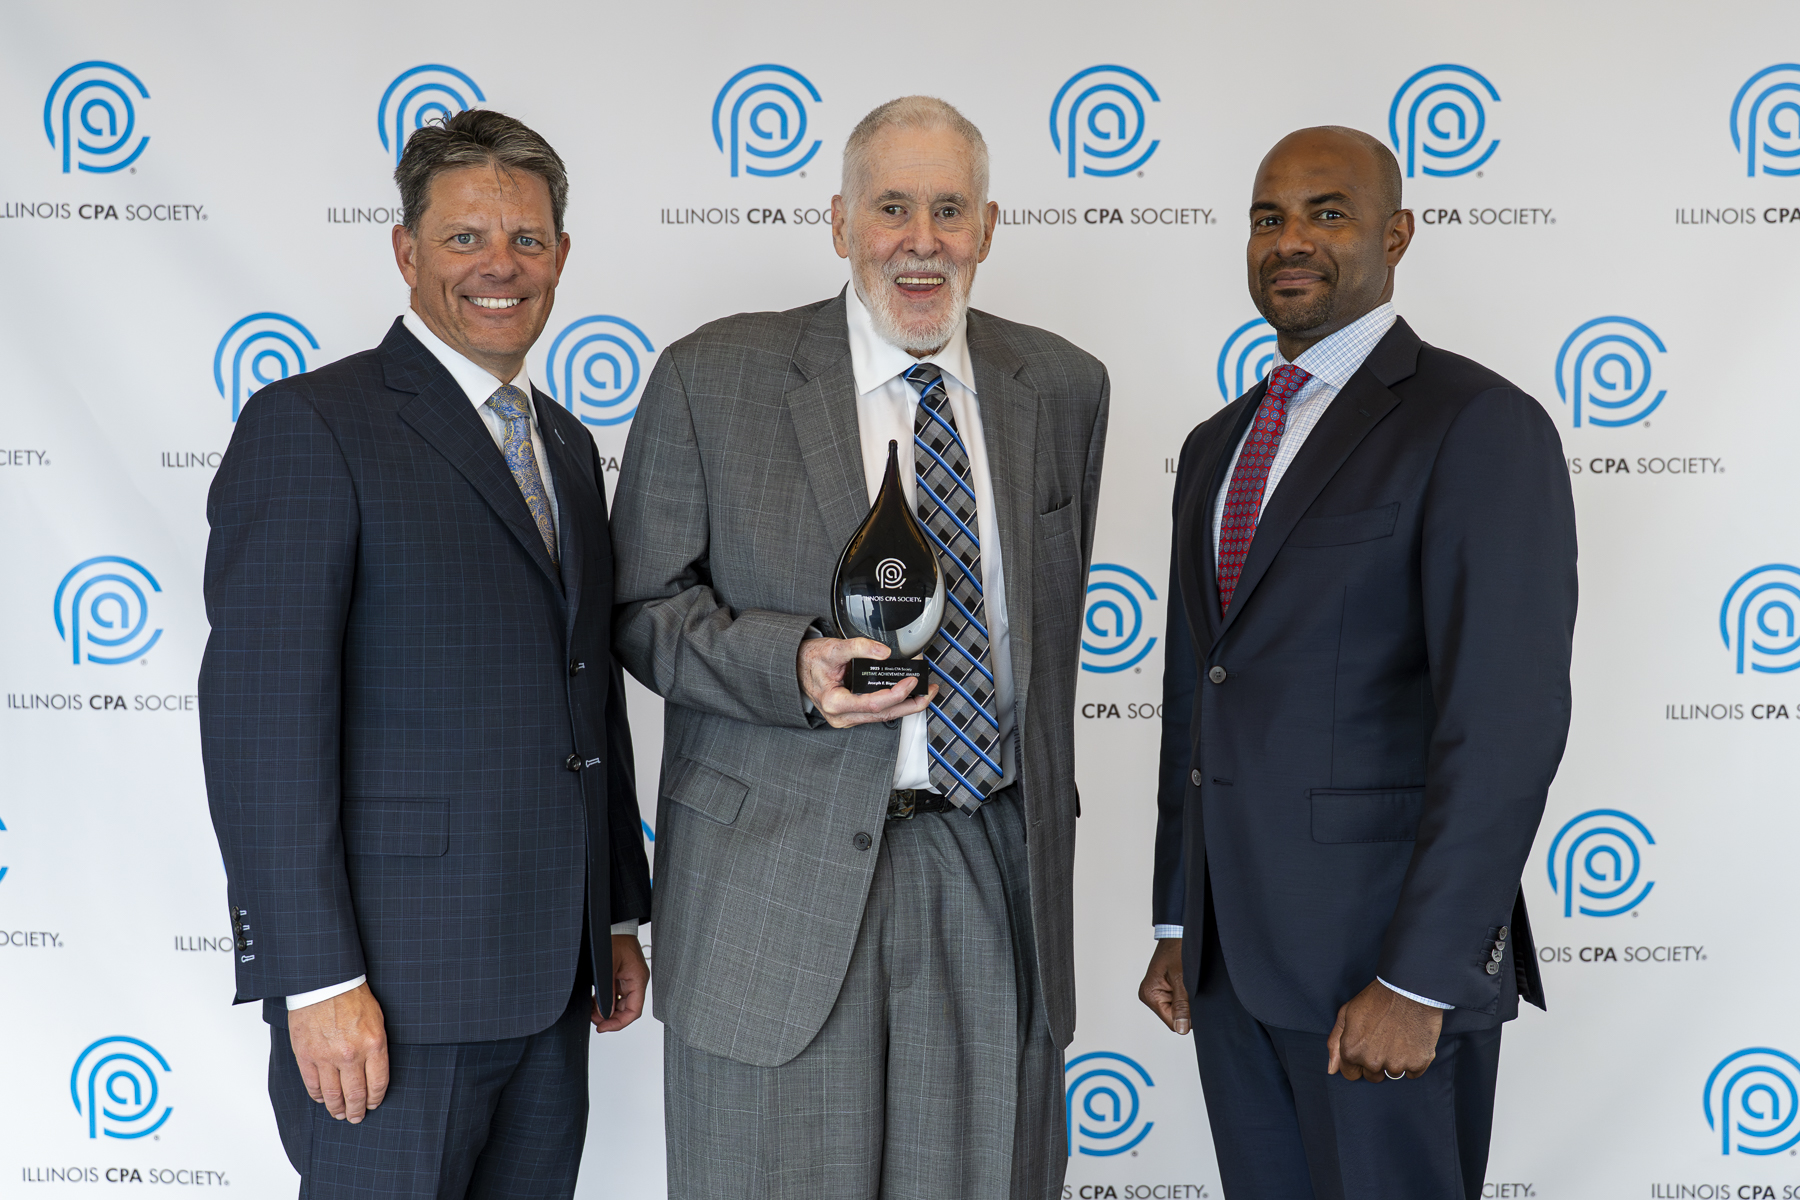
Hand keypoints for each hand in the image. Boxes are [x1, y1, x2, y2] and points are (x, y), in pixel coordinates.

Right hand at [287, 982, 388, 1122]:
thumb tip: (374, 1071)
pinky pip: (313, 1085)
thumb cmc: (353, 997)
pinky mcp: (307, 1055)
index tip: (374, 1104)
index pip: (377, 1084)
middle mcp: (351, 1054)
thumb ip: (376, 1047)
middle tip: (356, 1117)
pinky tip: (323, 1099)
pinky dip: (319, 1096)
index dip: (376, 1098)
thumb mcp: (377, 1020)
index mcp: (373, 1044)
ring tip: (340, 1114)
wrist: (326, 982)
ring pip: (333, 1095)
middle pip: (355, 1094)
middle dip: (357, 1110)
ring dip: (337, 1109)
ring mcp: (327, 1057)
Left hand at [591, 934, 648, 1032]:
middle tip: (593, 1019)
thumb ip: (607, 992)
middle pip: (627, 1010)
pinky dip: (605, 1000)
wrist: (613, 923)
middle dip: (610, 1017)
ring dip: (606, 1009)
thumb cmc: (613, 938)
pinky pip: (615, 994)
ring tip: (591, 1010)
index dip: (618, 1023)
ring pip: (620, 1004)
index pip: (634, 1011)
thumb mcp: (607, 967)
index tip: (602, 1027)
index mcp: (638, 979)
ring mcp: (628, 979)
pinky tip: (593, 1001)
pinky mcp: (620, 976)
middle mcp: (636, 981)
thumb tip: (604, 1013)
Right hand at [797, 637, 935, 729]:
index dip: (896, 693)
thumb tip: (883, 652)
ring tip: (924, 692)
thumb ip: (859, 647)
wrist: (796, 667)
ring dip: (906, 705)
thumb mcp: (832, 648)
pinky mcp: (852, 714)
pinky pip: (877, 712)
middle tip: (929, 692)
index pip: (874, 703)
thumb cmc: (810, 660)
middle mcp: (842, 716)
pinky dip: (894, 703)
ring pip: (883, 716)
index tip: (911, 680)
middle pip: (884, 715)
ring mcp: (847, 718)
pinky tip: (906, 694)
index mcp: (835, 702)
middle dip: (911, 705)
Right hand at [1138, 938, 1190, 1034]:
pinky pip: (1179, 1001)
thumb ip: (1181, 1005)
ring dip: (1187, 1000)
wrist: (1178, 932)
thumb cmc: (1177, 949)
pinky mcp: (1165, 989)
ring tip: (1189, 983)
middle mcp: (1150, 995)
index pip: (1171, 1022)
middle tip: (1192, 988)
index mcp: (1149, 994)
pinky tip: (1188, 983)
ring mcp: (1158, 993)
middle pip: (1174, 1017)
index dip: (1186, 1018)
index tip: (1196, 1004)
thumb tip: (1181, 1028)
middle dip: (1187, 1007)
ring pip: (1178, 1010)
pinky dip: (1187, 995)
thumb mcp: (1181, 978)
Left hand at [1326, 979, 1442, 1080]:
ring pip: (1393, 1074)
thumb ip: (1335, 1043)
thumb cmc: (1376, 998)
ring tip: (1398, 1037)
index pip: (1350, 1073)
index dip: (1357, 1061)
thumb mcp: (1346, 1013)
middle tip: (1383, 1040)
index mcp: (1351, 1051)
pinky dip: (1413, 1061)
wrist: (1409, 989)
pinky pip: (1413, 1073)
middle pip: (1372, 1077)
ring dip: (1395, 1061)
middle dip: (1375, 1063)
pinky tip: (1411, 1041)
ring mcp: (1396, 1064)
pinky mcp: (1418, 1063)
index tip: (1366, 1047)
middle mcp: (1372, 1062)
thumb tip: (1331, 1069)